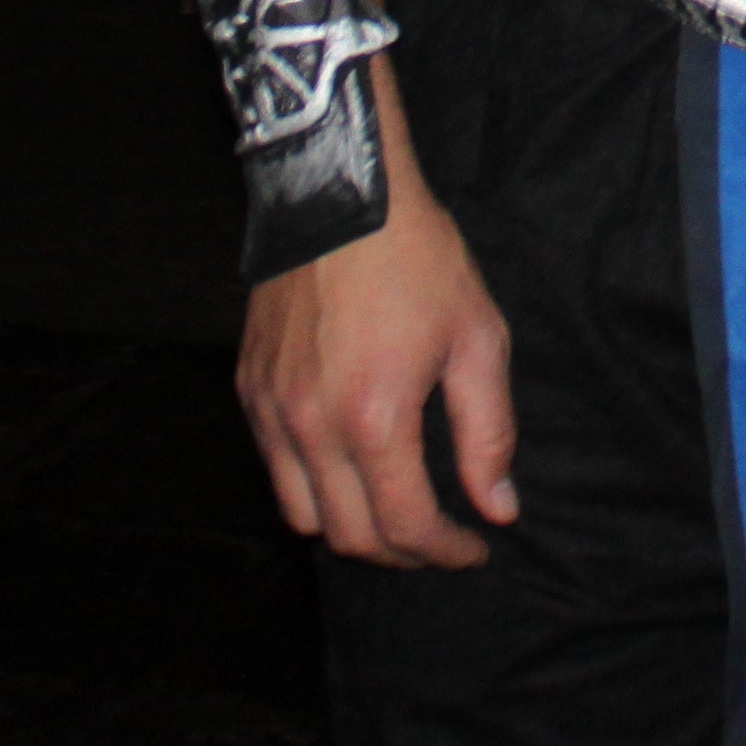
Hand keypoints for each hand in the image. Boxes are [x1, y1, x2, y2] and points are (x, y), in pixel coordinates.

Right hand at [237, 75, 517, 567]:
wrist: (340, 193)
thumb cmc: (418, 260)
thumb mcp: (477, 339)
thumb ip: (488, 433)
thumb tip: (497, 506)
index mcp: (375, 418)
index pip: (405, 526)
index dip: (446, 551)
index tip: (475, 546)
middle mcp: (311, 428)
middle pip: (350, 537)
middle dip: (401, 552)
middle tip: (438, 537)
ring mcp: (271, 410)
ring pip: (302, 514)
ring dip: (351, 527)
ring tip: (392, 509)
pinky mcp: (248, 388)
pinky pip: (274, 467)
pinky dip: (312, 486)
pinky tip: (348, 464)